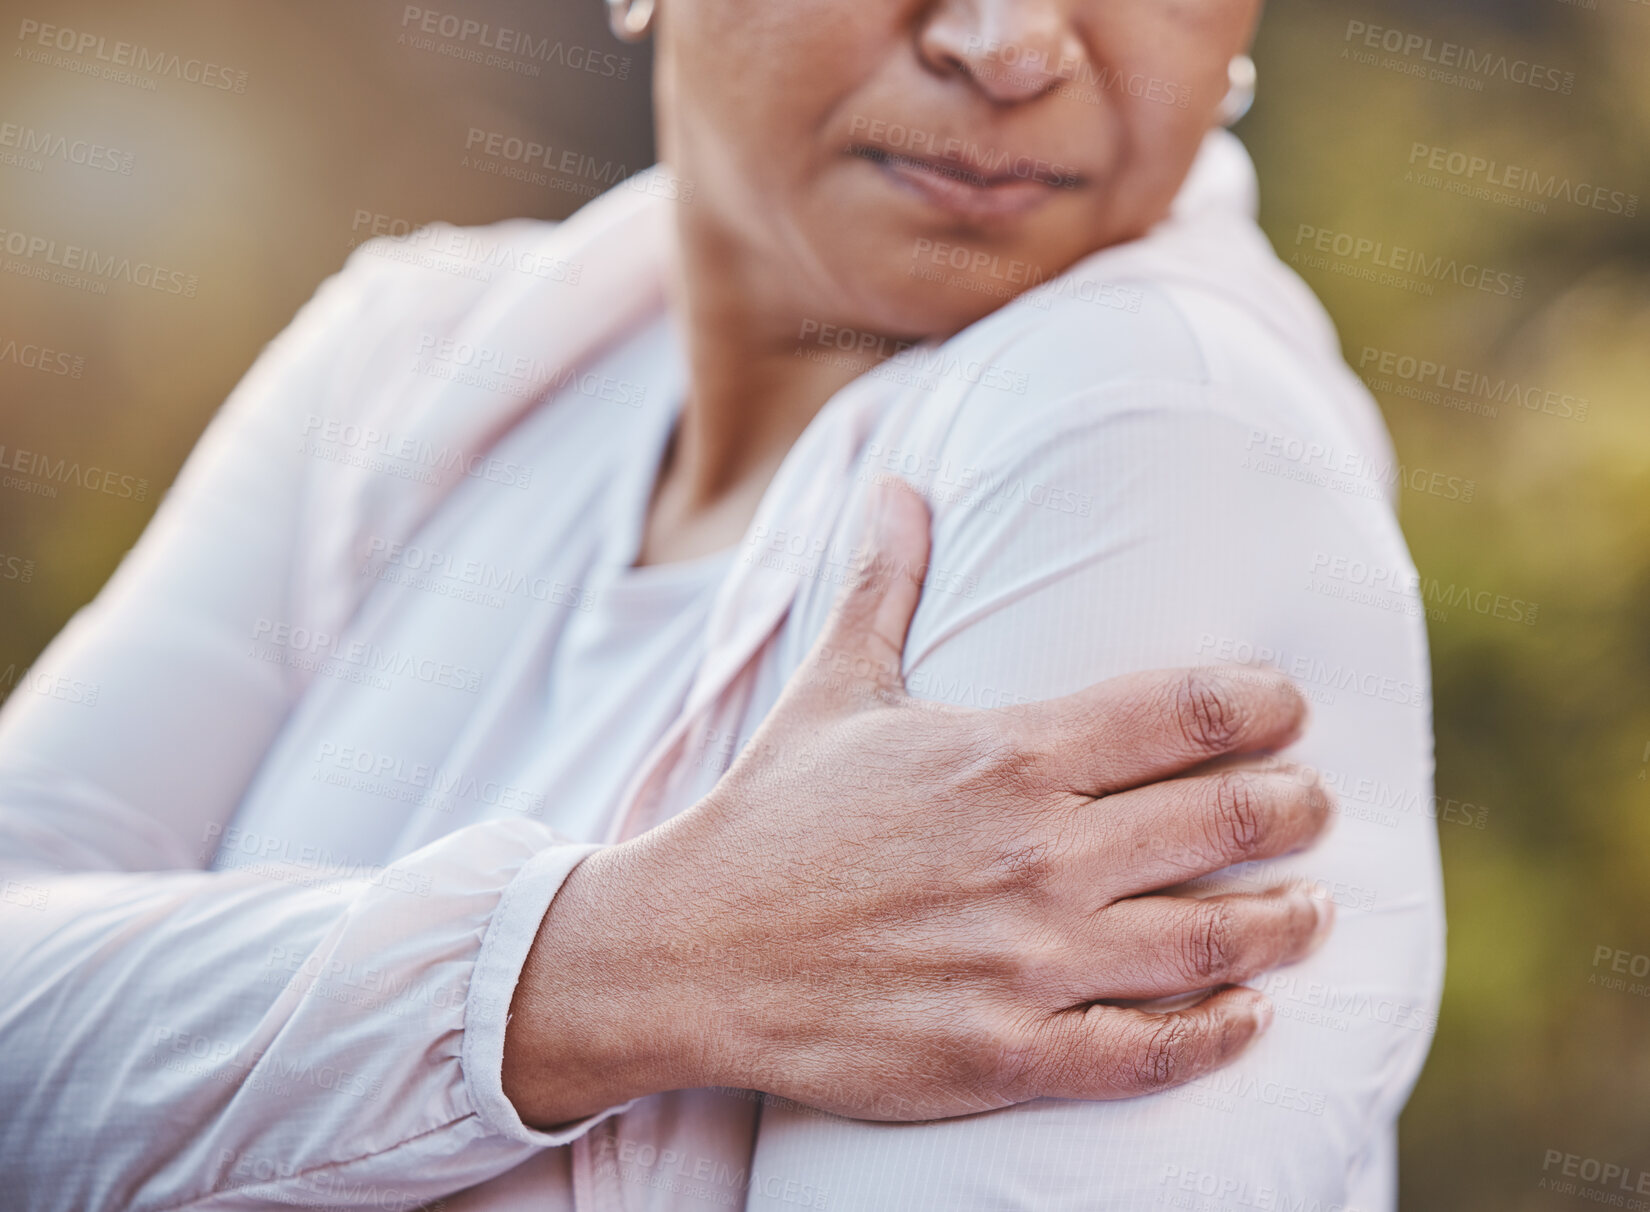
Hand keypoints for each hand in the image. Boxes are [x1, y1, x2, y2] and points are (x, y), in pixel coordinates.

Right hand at [503, 480, 1332, 1126]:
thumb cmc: (770, 815)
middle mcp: (1036, 853)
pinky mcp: (1005, 1053)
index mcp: (1007, 753)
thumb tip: (898, 483)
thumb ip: (883, 584)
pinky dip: (1219, 1033)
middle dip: (1296, 810)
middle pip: (1227, 822)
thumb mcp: (832, 689)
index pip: (1189, 713)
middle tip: (1314, 807)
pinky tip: (1249, 1016)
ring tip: (1313, 912)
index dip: (1264, 706)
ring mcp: (1027, 961)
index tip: (1288, 711)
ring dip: (1285, 923)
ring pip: (1212, 942)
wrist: (688, 951)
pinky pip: (1152, 1051)